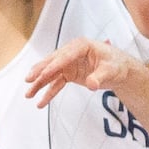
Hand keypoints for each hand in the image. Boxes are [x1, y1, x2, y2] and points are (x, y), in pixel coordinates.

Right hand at [23, 35, 140, 107]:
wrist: (120, 69)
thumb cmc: (116, 64)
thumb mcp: (111, 70)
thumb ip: (100, 77)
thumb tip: (91, 85)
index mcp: (81, 46)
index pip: (65, 56)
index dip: (54, 65)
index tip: (43, 74)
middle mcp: (72, 53)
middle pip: (53, 62)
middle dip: (40, 72)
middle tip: (28, 80)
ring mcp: (69, 63)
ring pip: (51, 73)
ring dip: (39, 83)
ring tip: (28, 94)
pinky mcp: (69, 73)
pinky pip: (56, 83)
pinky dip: (48, 92)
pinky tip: (41, 102)